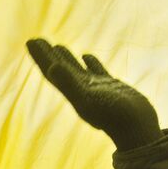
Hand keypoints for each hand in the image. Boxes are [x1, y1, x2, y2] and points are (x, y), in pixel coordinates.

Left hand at [26, 39, 160, 150]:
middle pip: (60, 68)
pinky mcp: (111, 87)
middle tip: (36, 40)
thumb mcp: (88, 98)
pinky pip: (97, 71)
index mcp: (72, 92)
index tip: (30, 41)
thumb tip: (51, 67)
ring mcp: (96, 89)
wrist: (137, 128)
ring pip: (77, 69)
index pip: (51, 71)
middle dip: (48, 54)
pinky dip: (90, 62)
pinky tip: (86, 55)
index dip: (40, 57)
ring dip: (65, 58)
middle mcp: (81, 90)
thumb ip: (69, 83)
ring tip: (56, 46)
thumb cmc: (113, 115)